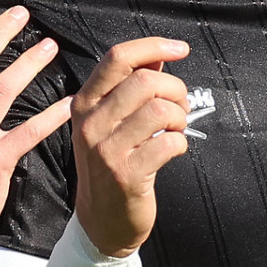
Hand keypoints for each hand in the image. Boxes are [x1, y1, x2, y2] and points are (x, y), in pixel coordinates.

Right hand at [71, 38, 191, 257]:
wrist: (101, 220)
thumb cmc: (111, 164)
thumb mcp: (109, 122)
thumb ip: (130, 86)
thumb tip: (157, 54)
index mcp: (84, 103)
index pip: (117, 58)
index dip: (154, 46)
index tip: (181, 49)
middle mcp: (91, 123)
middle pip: (145, 81)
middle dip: (175, 89)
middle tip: (179, 106)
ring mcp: (107, 150)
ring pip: (160, 110)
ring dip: (180, 117)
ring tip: (176, 128)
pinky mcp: (127, 174)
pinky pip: (169, 143)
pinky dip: (180, 142)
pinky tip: (173, 150)